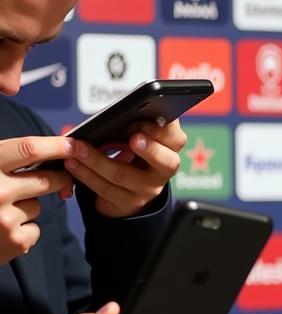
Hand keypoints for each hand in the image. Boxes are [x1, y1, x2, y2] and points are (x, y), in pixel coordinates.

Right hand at [0, 135, 74, 264]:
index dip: (55, 146)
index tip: (74, 144)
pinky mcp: (16, 240)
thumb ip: (7, 160)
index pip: (28, 149)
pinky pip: (34, 227)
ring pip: (36, 205)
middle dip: (57, 179)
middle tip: (58, 178)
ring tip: (0, 211)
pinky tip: (3, 230)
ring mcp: (6, 217)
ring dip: (26, 206)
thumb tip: (53, 148)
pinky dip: (23, 229)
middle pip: (45, 180)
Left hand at [64, 119, 185, 217]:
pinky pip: (106, 189)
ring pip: (124, 175)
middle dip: (150, 150)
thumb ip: (136, 121)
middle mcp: (163, 170)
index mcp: (168, 147)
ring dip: (96, 160)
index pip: (177, 139)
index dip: (162, 131)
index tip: (144, 123)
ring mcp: (148, 189)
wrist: (126, 188)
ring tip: (76, 148)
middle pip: (166, 162)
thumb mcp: (136, 134)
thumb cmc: (128, 151)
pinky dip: (85, 175)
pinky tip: (73, 164)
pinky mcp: (130, 203)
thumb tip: (121, 110)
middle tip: (132, 139)